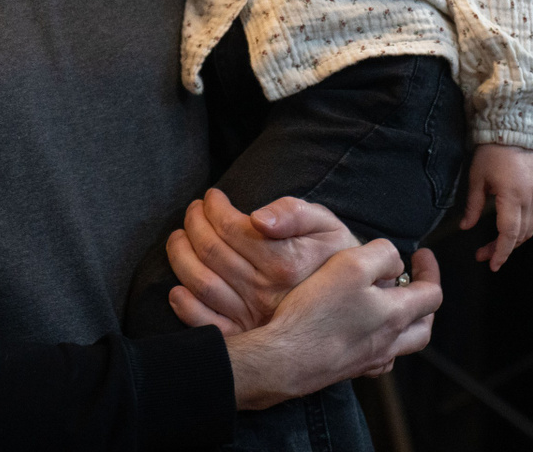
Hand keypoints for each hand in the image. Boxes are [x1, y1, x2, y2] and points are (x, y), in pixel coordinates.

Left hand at [165, 189, 358, 333]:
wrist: (354, 306)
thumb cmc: (337, 257)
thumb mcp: (327, 224)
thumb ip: (294, 212)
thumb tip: (258, 217)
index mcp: (284, 262)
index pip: (231, 228)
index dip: (213, 207)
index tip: (211, 196)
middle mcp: (265, 291)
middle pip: (211, 252)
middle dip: (194, 224)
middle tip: (193, 211)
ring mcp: (253, 317)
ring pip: (202, 283)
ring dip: (181, 256)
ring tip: (180, 237)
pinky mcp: (246, 336)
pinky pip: (207, 324)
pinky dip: (185, 306)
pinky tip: (178, 288)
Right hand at [225, 242, 441, 409]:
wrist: (285, 360)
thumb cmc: (317, 312)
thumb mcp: (350, 265)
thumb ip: (382, 256)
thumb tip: (396, 262)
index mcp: (396, 315)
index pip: (432, 294)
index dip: (430, 270)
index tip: (422, 254)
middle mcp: (389, 342)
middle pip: (424, 325)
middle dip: (424, 301)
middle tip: (413, 283)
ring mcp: (370, 360)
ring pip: (403, 345)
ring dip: (405, 324)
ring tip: (391, 306)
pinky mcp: (349, 369)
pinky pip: (379, 359)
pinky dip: (382, 343)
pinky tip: (367, 333)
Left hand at [459, 144, 532, 270]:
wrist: (513, 132)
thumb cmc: (492, 152)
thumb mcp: (476, 179)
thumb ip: (473, 206)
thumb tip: (465, 227)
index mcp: (511, 195)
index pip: (508, 233)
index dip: (501, 252)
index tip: (491, 264)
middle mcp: (529, 198)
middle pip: (519, 235)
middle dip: (502, 249)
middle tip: (483, 254)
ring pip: (530, 229)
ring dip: (514, 241)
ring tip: (496, 245)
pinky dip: (525, 229)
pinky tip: (512, 230)